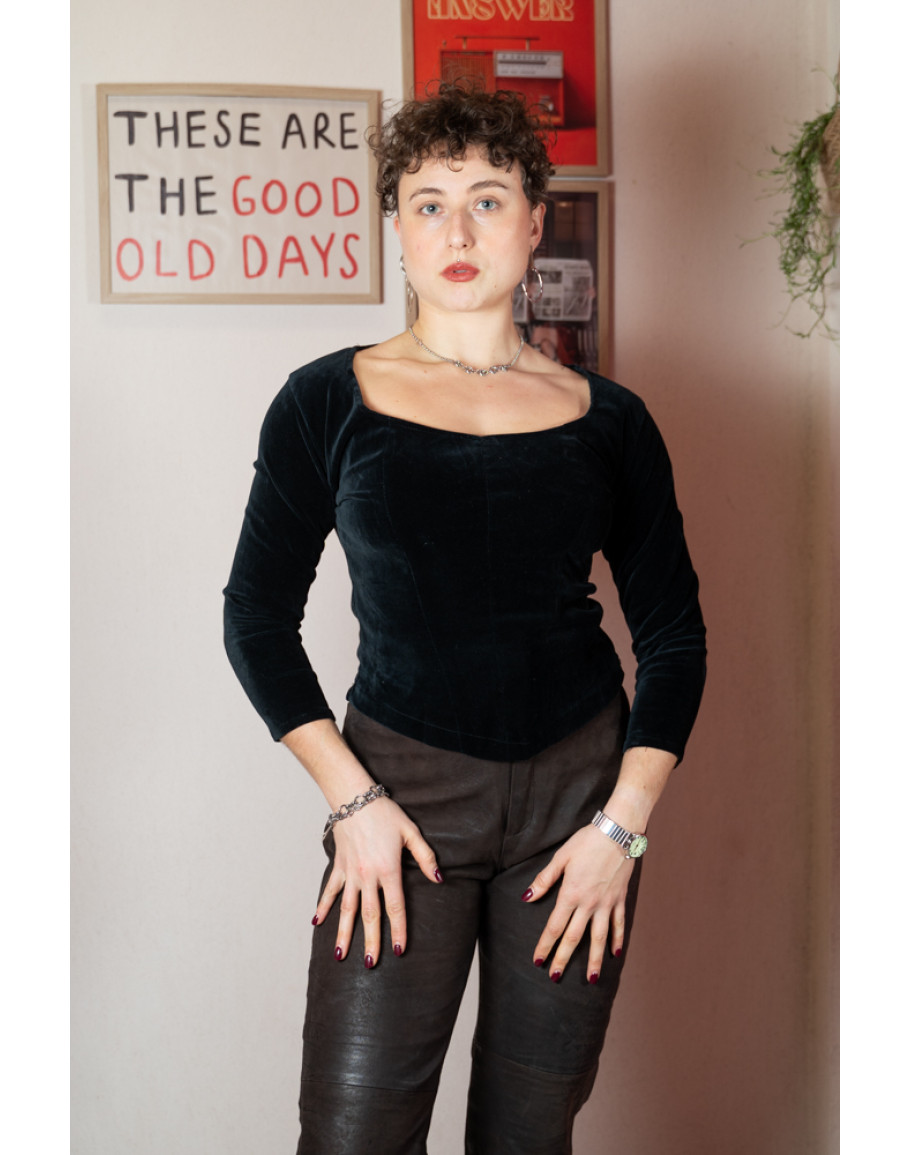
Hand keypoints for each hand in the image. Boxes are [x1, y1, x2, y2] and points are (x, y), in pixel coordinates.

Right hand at [312, 796, 440, 967]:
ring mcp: (350, 873)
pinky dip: (323, 907)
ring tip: (341, 954)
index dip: (399, 930)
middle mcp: (367, 876)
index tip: (400, 950)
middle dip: (371, 941)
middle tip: (371, 963)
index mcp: (388, 869)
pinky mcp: (339, 866)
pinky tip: (317, 923)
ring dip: (344, 932)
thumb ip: (425, 857)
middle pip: (370, 915)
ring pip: (347, 909)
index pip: (395, 907)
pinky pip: (330, 890)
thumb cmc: (385, 813)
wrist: (355, 797)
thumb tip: (438, 878)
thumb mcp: (411, 832)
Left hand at [522, 825, 633, 982]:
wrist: (618, 832)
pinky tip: (615, 954)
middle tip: (555, 978)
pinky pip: (619, 925)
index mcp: (571, 894)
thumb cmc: (587, 841)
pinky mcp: (620, 899)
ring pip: (599, 938)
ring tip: (591, 979)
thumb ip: (544, 880)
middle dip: (563, 959)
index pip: (554, 926)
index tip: (538, 961)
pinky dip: (617, 940)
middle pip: (573, 937)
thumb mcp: (561, 857)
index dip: (545, 945)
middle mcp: (589, 904)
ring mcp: (607, 904)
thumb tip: (527, 897)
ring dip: (594, 960)